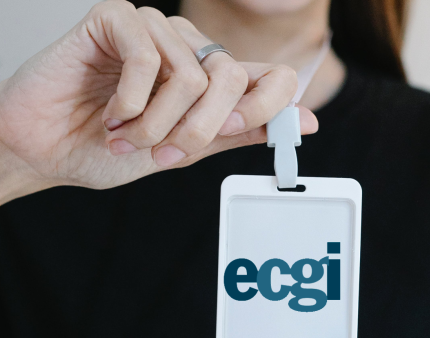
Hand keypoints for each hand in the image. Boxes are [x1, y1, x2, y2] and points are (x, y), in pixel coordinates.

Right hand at [0, 1, 316, 200]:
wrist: (49, 151)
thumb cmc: (110, 150)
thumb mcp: (187, 150)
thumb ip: (241, 132)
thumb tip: (304, 122)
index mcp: (212, 82)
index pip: (272, 77)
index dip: (269, 109)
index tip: (233, 134)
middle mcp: (190, 51)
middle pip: (232, 80)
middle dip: (196, 131)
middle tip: (160, 151)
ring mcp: (155, 31)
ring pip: (190, 76)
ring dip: (155, 123)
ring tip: (125, 135)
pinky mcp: (115, 19)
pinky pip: (147, 56)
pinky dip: (130, 100)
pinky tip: (110, 111)